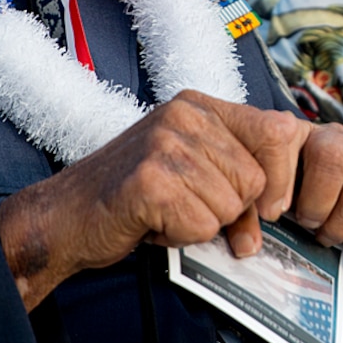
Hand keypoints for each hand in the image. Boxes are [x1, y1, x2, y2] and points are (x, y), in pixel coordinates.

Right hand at [0, 92, 342, 307]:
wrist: (64, 219)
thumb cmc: (132, 198)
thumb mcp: (193, 172)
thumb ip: (238, 178)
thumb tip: (275, 215)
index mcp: (200, 105)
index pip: (278, 133)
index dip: (275, 181)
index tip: (257, 205)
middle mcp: (184, 114)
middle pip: (256, 181)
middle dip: (229, 210)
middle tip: (186, 209)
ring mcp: (165, 143)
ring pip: (231, 207)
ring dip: (200, 224)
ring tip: (164, 213)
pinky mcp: (151, 180)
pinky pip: (201, 225)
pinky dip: (179, 237)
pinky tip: (151, 223)